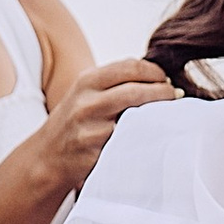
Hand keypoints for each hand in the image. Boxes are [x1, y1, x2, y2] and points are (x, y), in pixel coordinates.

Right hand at [28, 56, 179, 202]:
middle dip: (162, 93)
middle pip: (136, 91)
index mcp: (87, 81)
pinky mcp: (97, 154)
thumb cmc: (76, 121)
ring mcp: (91, 130)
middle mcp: (87, 103)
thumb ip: (115, 82)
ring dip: (158, 116)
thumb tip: (159, 77)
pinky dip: (146, 139)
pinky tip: (153, 137)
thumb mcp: (87, 93)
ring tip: (168, 116)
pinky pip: (130, 143)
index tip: (166, 79)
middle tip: (175, 96)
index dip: (155, 72)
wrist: (47, 156)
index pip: (130, 67)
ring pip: (136, 118)